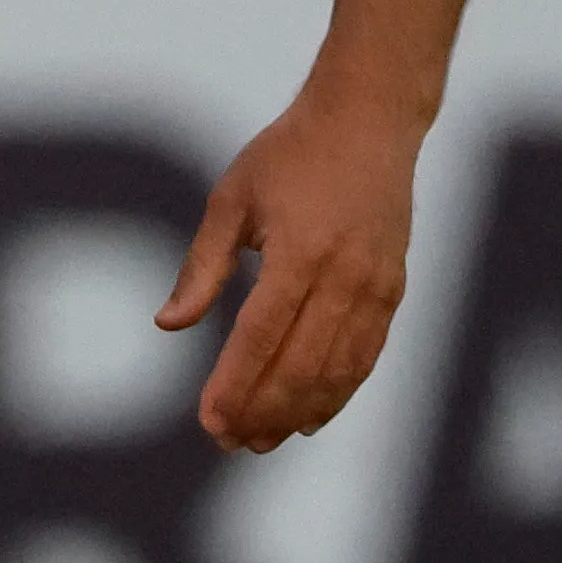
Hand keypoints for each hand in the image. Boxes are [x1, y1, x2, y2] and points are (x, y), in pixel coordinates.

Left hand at [160, 83, 422, 449]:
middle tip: (227, 441)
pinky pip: (364, 358)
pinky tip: (308, 418)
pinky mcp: (392, 292)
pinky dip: (337, 394)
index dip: (235, 384)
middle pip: (301, 365)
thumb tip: (168, 325)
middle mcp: (344, 276)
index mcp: (299, 250)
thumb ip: (202, 266)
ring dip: (298, 413)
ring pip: (337, 371)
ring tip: (260, 441)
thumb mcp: (232, 199)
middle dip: (263, 412)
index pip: (261, 335)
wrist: (367, 121)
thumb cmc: (289, 155)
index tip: (209, 421)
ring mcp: (375, 287)